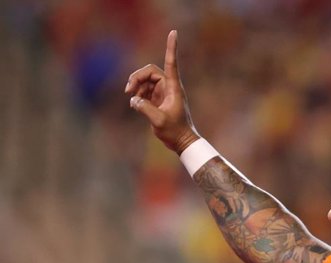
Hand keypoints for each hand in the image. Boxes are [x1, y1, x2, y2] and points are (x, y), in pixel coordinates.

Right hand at [125, 30, 198, 153]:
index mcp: (174, 87)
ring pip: (145, 79)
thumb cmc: (175, 131)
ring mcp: (163, 92)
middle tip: (128, 90)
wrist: (181, 141)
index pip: (171, 63)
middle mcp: (169, 86)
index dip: (171, 47)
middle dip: (137, 77)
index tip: (173, 32)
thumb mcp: (158, 121)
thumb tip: (133, 99)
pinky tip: (135, 102)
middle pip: (149, 71)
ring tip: (131, 96)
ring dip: (136, 85)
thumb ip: (144, 108)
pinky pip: (144, 89)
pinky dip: (137, 93)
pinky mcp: (158, 99)